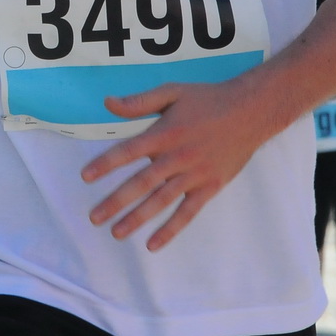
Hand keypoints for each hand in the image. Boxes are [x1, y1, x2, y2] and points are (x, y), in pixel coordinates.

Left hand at [82, 79, 270, 250]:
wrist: (250, 112)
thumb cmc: (207, 100)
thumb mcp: (172, 92)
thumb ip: (139, 102)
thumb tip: (107, 103)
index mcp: (164, 134)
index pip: (128, 152)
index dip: (105, 164)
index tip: (85, 177)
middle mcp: (177, 157)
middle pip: (141, 183)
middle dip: (116, 202)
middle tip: (94, 218)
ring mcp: (194, 175)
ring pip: (161, 201)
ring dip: (138, 218)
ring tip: (116, 233)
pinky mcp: (210, 187)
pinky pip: (187, 212)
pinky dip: (171, 229)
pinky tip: (153, 244)